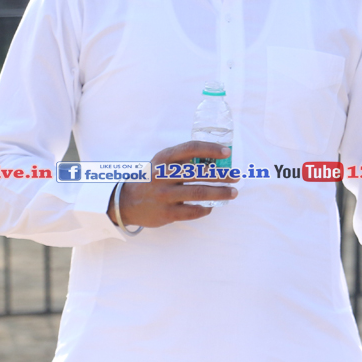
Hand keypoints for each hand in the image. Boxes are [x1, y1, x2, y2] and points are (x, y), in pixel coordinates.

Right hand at [108, 141, 238, 228]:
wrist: (125, 201)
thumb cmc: (152, 179)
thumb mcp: (161, 164)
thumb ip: (183, 161)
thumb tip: (215, 161)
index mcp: (164, 159)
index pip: (191, 149)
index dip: (211, 149)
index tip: (227, 153)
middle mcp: (164, 175)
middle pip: (199, 173)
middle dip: (222, 175)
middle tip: (236, 176)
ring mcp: (165, 195)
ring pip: (198, 193)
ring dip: (220, 193)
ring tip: (233, 193)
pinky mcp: (166, 213)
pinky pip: (192, 211)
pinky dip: (205, 209)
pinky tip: (211, 207)